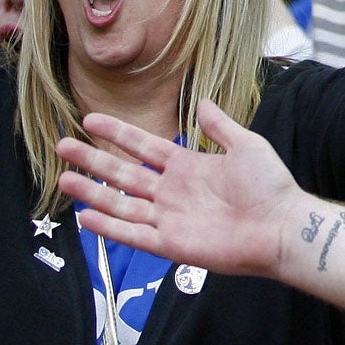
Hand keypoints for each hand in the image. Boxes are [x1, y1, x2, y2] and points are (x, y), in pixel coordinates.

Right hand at [58, 101, 299, 279]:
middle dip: (93, 160)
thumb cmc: (270, 186)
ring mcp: (169, 218)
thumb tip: (202, 100)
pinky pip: (134, 235)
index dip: (117, 133)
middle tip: (62, 146)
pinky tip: (86, 217)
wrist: (282, 225)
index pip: (143, 146)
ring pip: (121, 203)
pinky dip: (110, 227)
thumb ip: (220, 125)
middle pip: (123, 173)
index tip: (89, 120)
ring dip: (93, 193)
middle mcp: (172, 192)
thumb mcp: (245, 145)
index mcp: (187, 166)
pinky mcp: (172, 244)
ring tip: (64, 180)